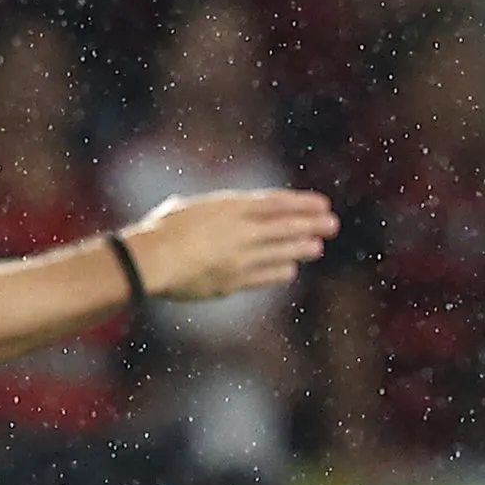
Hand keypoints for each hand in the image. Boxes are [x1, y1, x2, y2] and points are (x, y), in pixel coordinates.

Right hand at [120, 188, 338, 299]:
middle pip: (285, 226)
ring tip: (318, 246)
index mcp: (229, 207)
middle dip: (311, 224)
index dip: (301, 204)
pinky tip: (291, 270)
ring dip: (301, 248)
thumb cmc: (159, 232)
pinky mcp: (233, 281)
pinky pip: (263, 275)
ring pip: (280, 251)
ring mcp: (240, 257)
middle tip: (332, 224)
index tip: (321, 203)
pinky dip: (279, 271)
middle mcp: (241, 230)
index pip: (275, 203)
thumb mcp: (185, 208)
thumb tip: (209, 211)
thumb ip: (208, 211)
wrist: (152, 261)